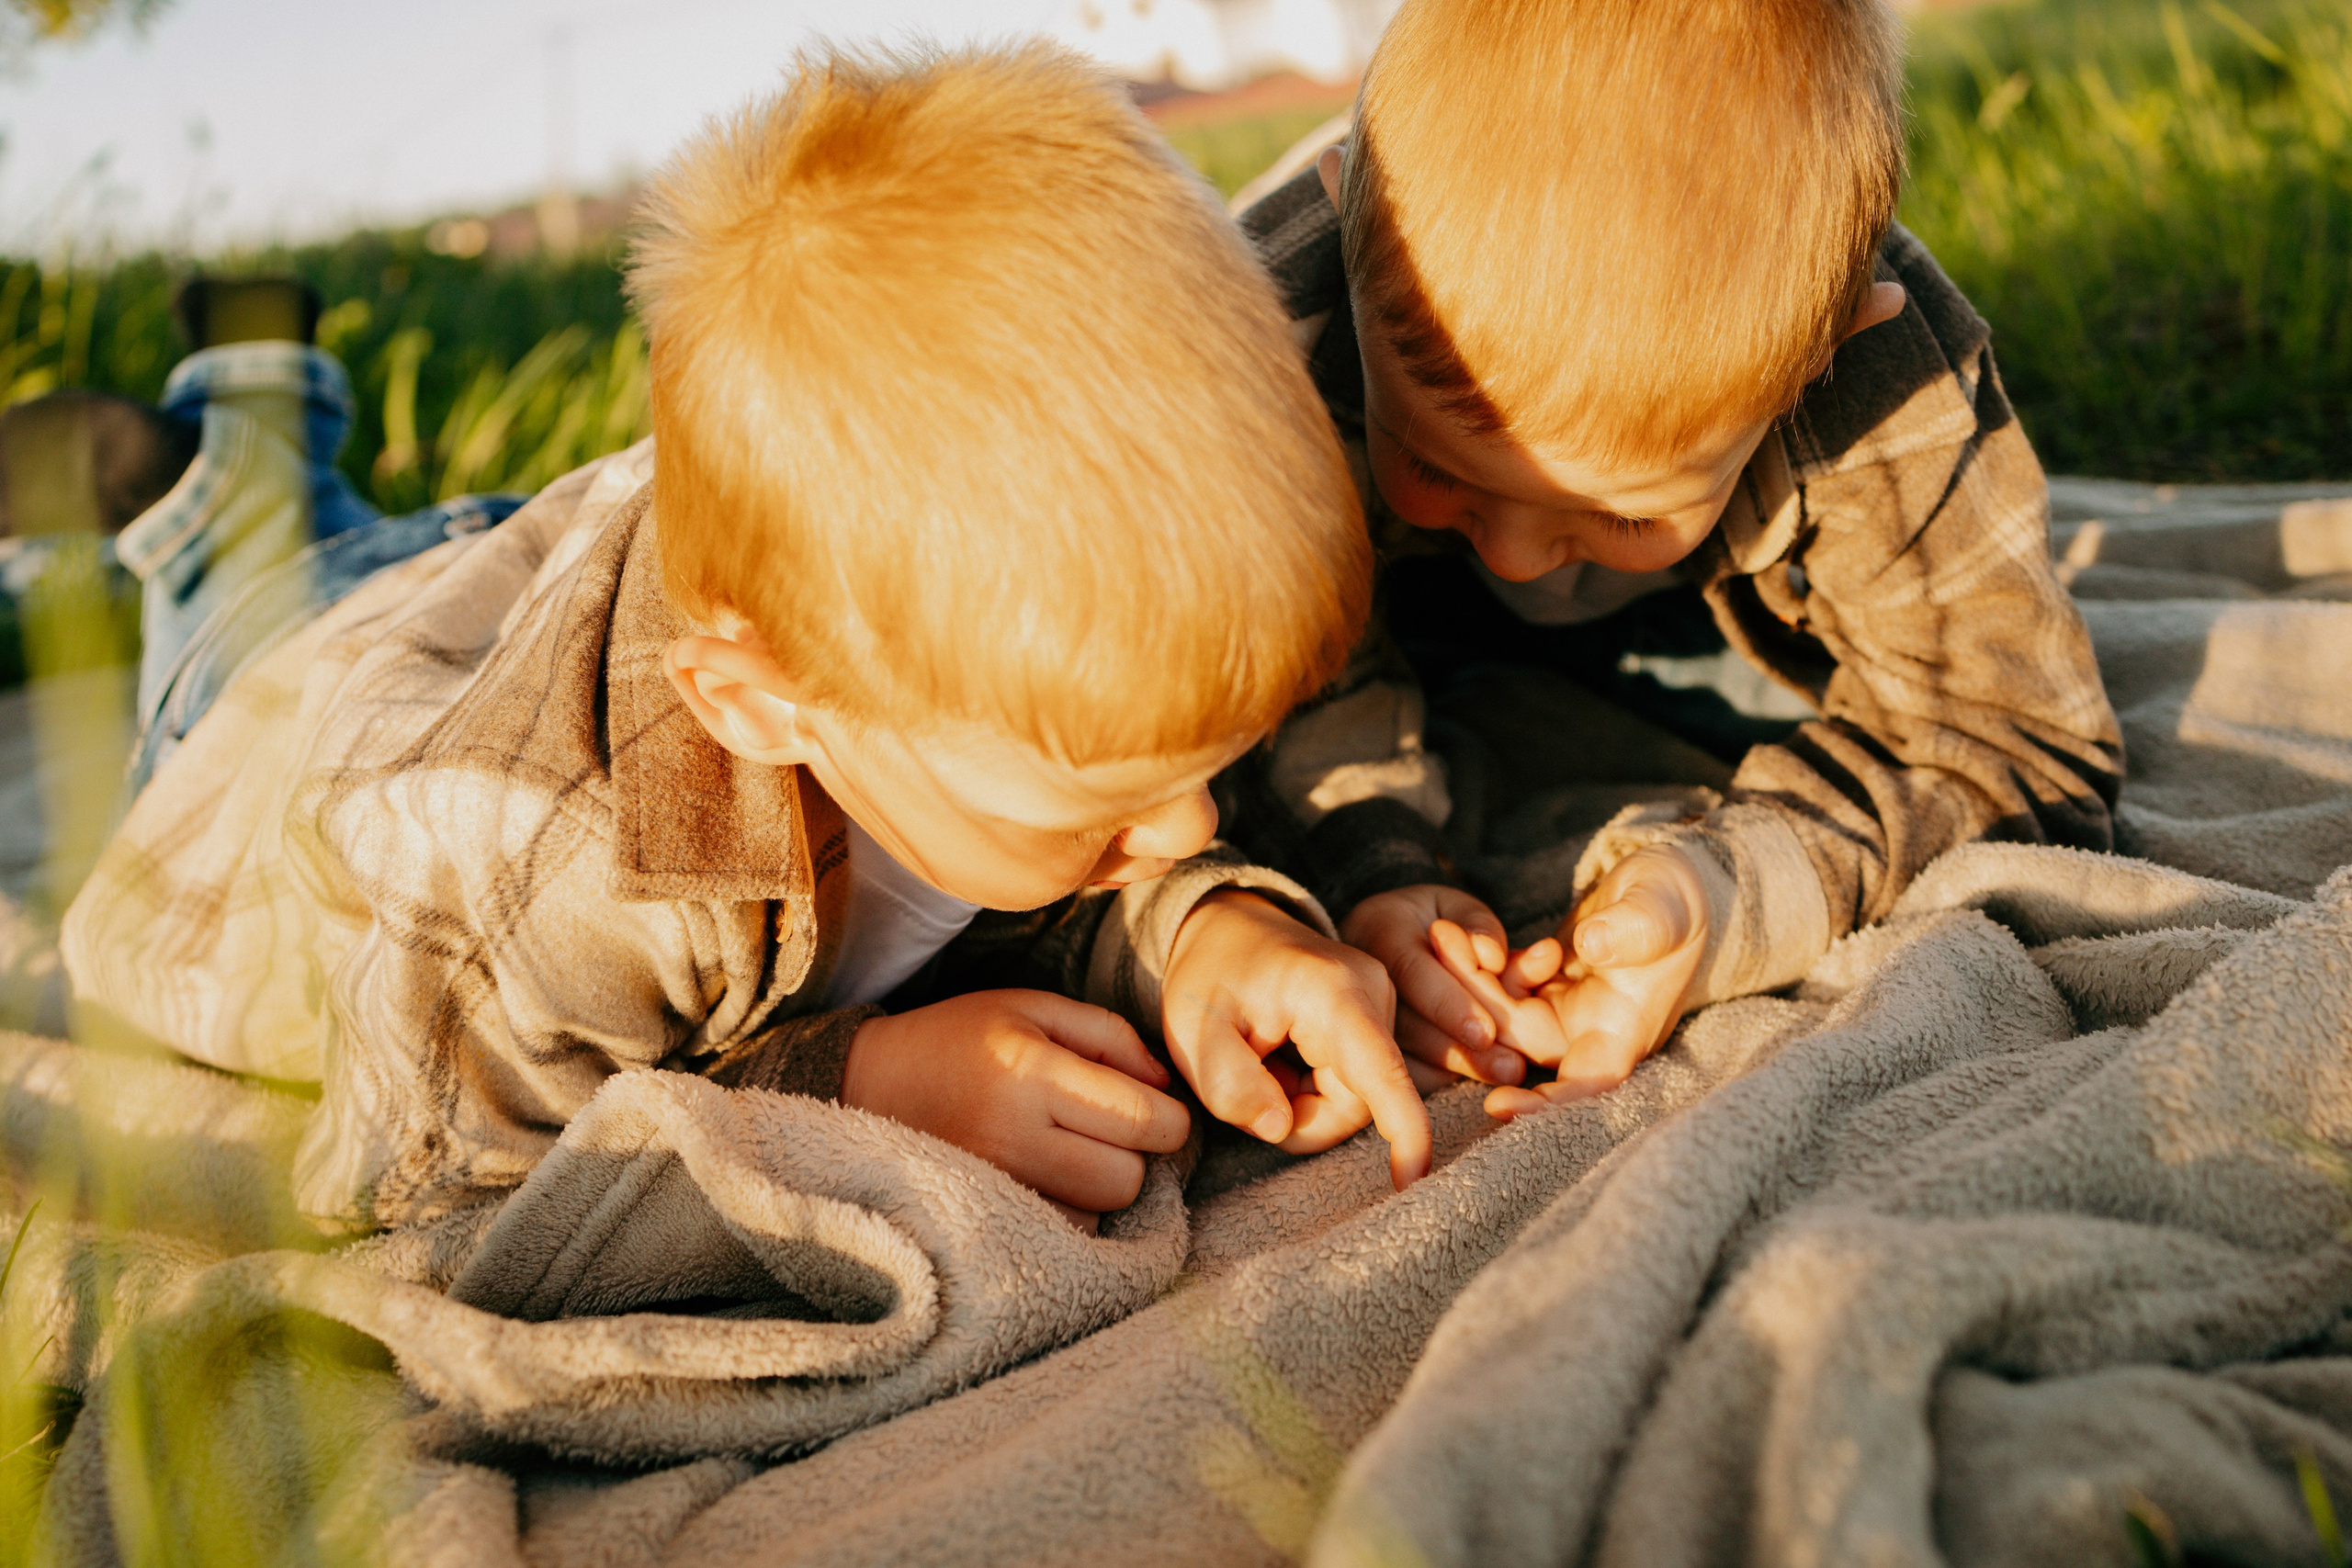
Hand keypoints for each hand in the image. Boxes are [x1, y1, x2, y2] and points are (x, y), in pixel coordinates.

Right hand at [842, 990, 1190, 1230]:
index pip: (1143, 1120)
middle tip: (1110, 1129)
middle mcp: (1013, 1135)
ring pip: (1098, 1215)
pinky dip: (1071, 1211)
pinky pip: (1061, 1234)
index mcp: (1032, 1072)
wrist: (868, 1083)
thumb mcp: (1033, 1007)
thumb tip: (1167, 1083)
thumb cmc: (961, 1037)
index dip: (1171, 1119)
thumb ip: (1109, 1035)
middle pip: (1127, 1179)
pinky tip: (1049, 1178)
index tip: (1158, 1109)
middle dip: (1136, 1156)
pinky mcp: (981, 1217)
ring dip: (1101, 1187)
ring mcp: (994, 1186)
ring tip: (1070, 1151)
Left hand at [1162, 890, 1430, 1189]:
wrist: (1228, 927)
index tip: (1415, 1177)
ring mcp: (1381, 1004)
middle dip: (1300, 1117)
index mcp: (1330, 992)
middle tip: (1246, 1089)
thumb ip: (1229, 1084)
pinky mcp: (1379, 1019)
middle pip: (1359, 1102)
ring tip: (1262, 1061)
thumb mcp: (1194, 1030)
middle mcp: (1372, 993)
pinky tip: (1283, 1058)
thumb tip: (1280, 1130)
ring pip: (1357, 1099)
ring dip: (1302, 1102)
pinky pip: (1357, 1086)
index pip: (1379, 1071)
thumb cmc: (1209, 975)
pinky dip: (1312, 1090)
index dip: (1402, 1129)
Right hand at [1340, 885, 1528, 1088]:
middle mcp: (1360, 976)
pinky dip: (1441, 1078)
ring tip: (1504, 1074)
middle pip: (1410, 1023)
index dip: (1450, 1005)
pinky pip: (1403, 1071)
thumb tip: (1493, 957)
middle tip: (1511, 1067)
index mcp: (1381, 930)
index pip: (1414, 973)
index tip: (1486, 1033)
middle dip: (1463, 1051)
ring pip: (1405, 1055)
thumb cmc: (1433, 921)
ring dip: (1457, 1070)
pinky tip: (1475, 1077)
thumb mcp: (1458, 906)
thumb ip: (1480, 926)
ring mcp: (1358, 1016)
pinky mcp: (1364, 1048)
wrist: (1382, 937)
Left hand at [1432, 847, 1708, 1120]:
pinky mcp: (1540, 986)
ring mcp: (1560, 1010)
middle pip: (1521, 1046)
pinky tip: (1454, 932)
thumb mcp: (1661, 909)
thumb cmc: (1673, 900)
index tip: (1496, 1104)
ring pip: (1499, 1015)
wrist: (1660, 882)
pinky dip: (1475, 965)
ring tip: (1443, 934)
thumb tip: (1595, 945)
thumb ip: (1635, 929)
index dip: (1544, 1104)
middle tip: (1442, 967)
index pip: (1586, 1085)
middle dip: (1476, 1016)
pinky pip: (1496, 988)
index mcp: (1625, 1029)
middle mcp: (1588, 1031)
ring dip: (1469, 982)